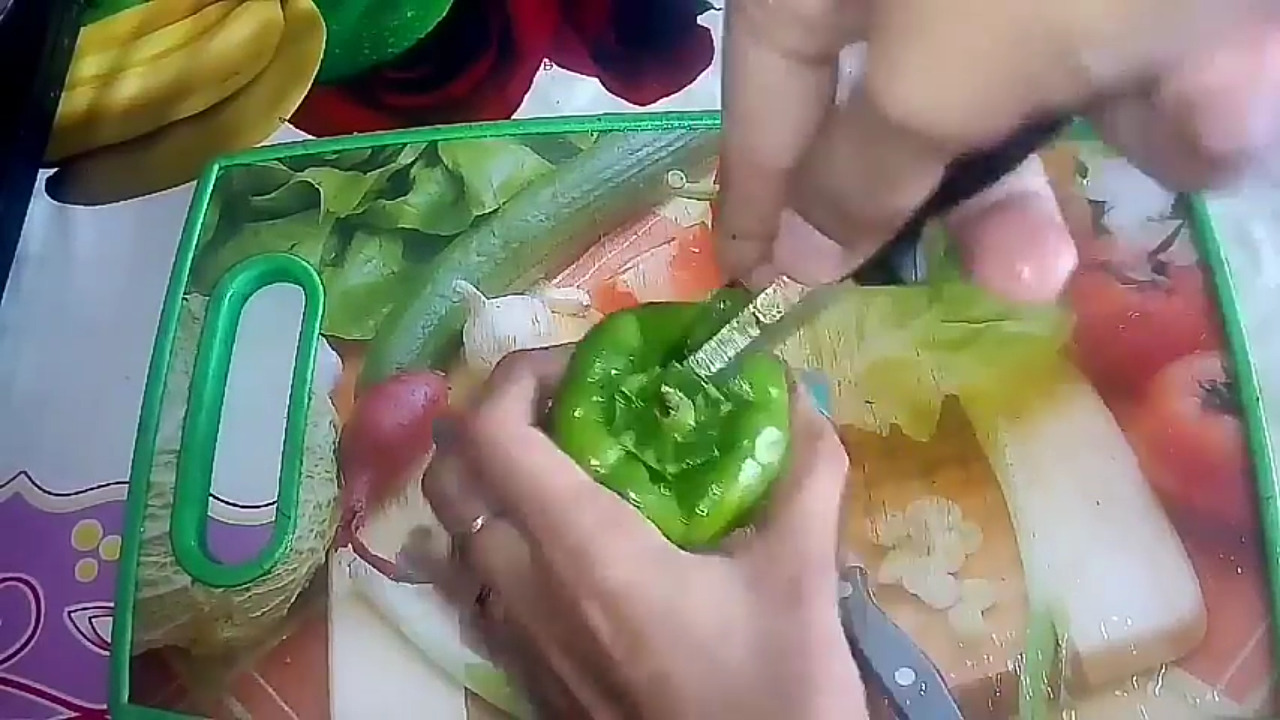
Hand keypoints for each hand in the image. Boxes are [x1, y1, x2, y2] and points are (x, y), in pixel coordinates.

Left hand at [418, 347, 865, 718]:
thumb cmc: (771, 691)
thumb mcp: (800, 577)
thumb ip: (805, 476)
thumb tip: (801, 402)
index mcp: (581, 546)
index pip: (490, 432)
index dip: (516, 376)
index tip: (581, 366)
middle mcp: (524, 586)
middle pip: (448, 477)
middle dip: (491, 422)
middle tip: (564, 410)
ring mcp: (516, 639)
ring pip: (452, 537)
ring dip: (486, 484)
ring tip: (558, 470)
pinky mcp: (525, 677)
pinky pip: (474, 591)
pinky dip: (492, 544)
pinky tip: (560, 549)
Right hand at [718, 0, 1279, 301]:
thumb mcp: (933, 79)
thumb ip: (854, 174)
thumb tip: (791, 256)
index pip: (765, 99)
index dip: (758, 199)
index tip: (750, 290)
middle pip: (900, 116)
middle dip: (952, 210)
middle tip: (983, 284)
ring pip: (1024, 107)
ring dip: (1070, 173)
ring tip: (1092, 235)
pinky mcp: (1129, 5)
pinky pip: (1126, 67)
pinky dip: (1173, 97)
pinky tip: (1221, 96)